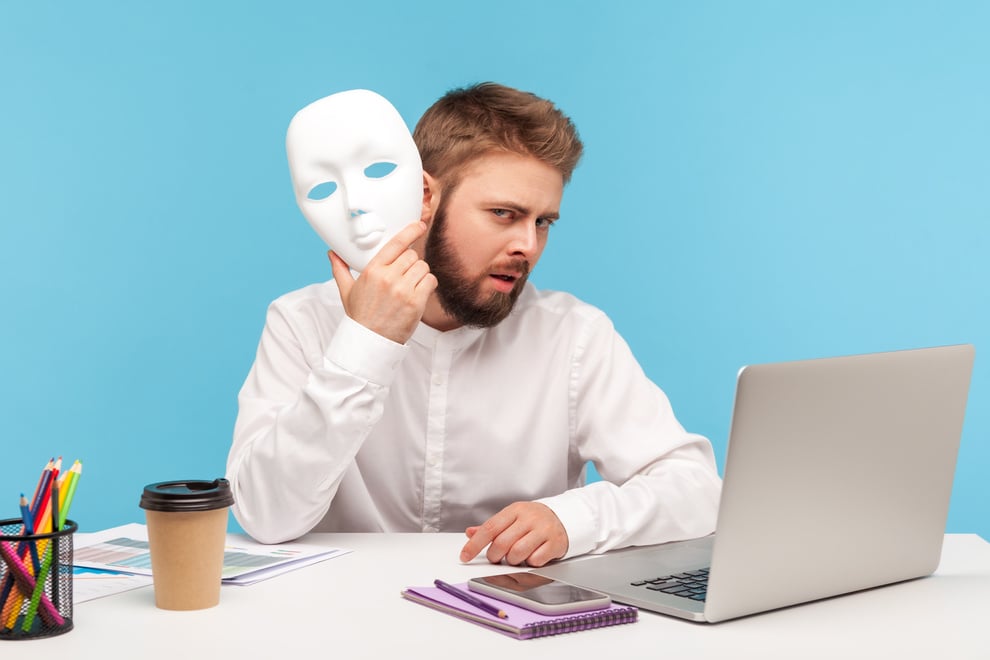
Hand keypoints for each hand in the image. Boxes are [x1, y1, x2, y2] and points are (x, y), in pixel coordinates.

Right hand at [329, 221, 436, 343]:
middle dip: (411, 262)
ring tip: (411, 285)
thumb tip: (332, 253)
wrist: (369, 341)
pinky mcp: (415, 302)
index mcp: (372, 271)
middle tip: (405, 274)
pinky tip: (419, 292)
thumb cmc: (360, 316)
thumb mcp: (346, 291)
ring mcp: (403, 290)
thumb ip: (340, 269)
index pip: (395, 244)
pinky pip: (430, 281)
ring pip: (423, 267)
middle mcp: (388, 278)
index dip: (410, 231)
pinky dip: (427, 284)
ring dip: (420, 273)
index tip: (419, 225)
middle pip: (412, 255)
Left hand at [459, 502, 568, 567]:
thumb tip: (470, 533)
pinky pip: (535, 560)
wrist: (564, 518)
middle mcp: (529, 518)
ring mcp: (543, 530)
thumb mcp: (512, 518)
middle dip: (494, 556)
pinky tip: (532, 557)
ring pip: (517, 553)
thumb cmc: (533, 520)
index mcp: (515, 510)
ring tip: (516, 557)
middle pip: (502, 543)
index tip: (465, 556)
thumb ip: (492, 527)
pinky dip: (530, 563)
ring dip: (512, 561)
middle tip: (496, 558)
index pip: (489, 528)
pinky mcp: (555, 542)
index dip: (474, 544)